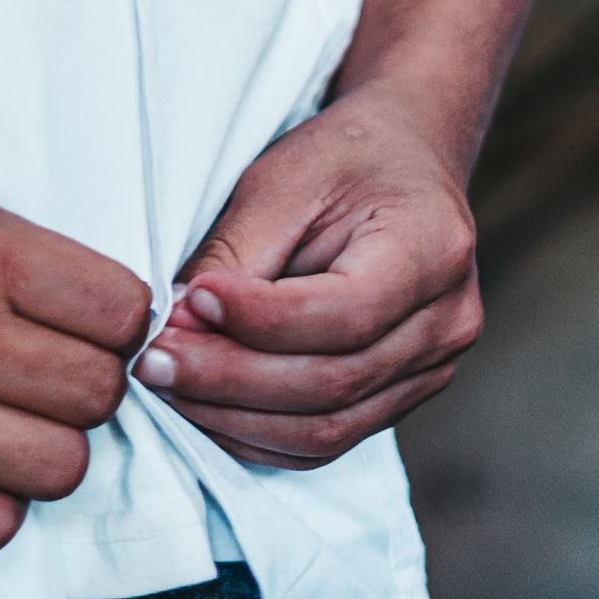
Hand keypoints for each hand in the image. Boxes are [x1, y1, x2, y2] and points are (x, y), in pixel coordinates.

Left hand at [133, 96, 480, 466]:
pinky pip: (324, 441)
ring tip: (167, 380)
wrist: (404, 158)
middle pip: (331, 384)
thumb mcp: (285, 178)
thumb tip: (175, 324)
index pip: (345, 315)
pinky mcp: (399, 398)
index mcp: (431, 251)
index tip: (186, 299)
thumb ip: (236, 254)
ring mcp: (430, 370)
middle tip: (152, 357)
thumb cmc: (346, 158)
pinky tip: (203, 403)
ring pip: (325, 429)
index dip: (259, 321)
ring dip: (232, 417)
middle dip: (228, 379)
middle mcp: (445, 324)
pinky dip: (255, 433)